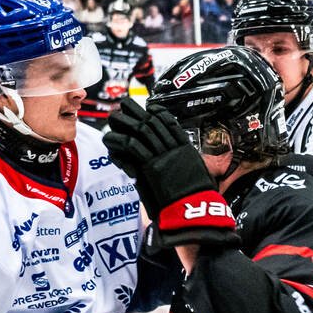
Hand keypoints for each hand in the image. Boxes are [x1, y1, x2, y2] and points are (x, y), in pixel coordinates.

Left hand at [105, 98, 240, 250]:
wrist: (197, 208)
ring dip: (126, 122)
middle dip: (138, 112)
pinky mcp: (152, 166)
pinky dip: (121, 141)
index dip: (159, 113)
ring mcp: (164, 156)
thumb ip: (189, 168)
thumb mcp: (199, 176)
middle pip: (154, 123)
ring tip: (115, 117)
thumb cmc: (200, 198)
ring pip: (142, 131)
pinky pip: (133, 148)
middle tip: (125, 104)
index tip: (150, 107)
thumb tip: (186, 166)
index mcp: (187, 149)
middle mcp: (175, 148)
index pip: (172, 124)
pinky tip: (112, 138)